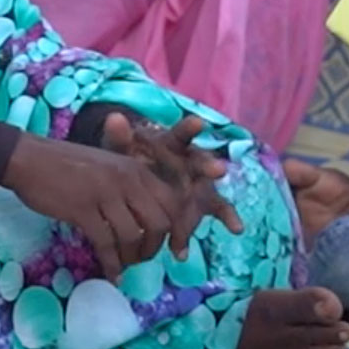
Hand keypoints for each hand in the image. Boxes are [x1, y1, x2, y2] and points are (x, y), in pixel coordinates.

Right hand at [0, 132, 177, 280]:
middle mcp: (126, 179)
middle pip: (159, 222)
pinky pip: (106, 243)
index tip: (176, 251)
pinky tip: (112, 274)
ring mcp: (105, 193)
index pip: (172, 202)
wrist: (29, 159)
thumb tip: (148, 222)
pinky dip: (112, 264)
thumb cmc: (67, 165)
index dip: (179, 230)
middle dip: (154, 248)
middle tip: (143, 258)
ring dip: (132, 257)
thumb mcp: (108, 167)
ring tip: (124, 265)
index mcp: (135, 169)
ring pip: (133, 235)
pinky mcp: (83, 209)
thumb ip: (130, 188)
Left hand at [93, 110, 243, 259]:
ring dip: (221, 206)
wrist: (140, 175)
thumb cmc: (133, 156)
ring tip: (233, 221)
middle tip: (220, 170)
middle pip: (201, 162)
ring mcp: (199, 182)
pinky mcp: (203, 201)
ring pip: (210, 193)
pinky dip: (225, 219)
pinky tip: (234, 229)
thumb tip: (114, 118)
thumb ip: (119, 137)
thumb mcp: (122, 147)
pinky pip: (216, 210)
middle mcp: (191, 161)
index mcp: (172, 143)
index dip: (189, 128)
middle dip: (209, 167)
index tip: (199, 123)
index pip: (180, 133)